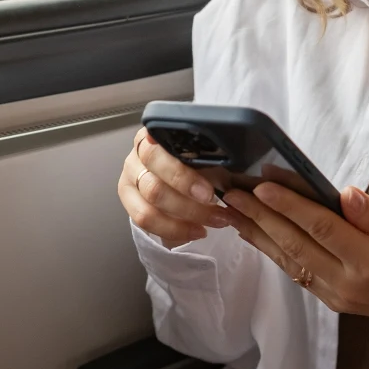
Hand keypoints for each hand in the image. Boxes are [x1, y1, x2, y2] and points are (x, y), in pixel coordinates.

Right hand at [118, 127, 235, 247]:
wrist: (184, 171)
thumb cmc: (197, 158)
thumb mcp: (207, 153)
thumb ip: (214, 159)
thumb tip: (238, 170)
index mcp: (154, 137)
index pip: (160, 156)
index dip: (183, 178)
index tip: (209, 193)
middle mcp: (136, 158)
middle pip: (153, 187)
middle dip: (188, 205)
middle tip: (217, 213)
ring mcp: (130, 181)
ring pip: (148, 209)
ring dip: (182, 222)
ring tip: (209, 225)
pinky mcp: (130, 202)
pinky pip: (144, 223)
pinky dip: (172, 231)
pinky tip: (194, 231)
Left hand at [222, 183, 368, 355]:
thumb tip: (346, 193)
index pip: (322, 229)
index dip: (290, 206)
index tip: (262, 185)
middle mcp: (349, 284)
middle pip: (296, 245)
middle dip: (261, 217)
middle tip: (231, 193)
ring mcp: (339, 297)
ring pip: (291, 262)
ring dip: (259, 235)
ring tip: (232, 211)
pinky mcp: (336, 301)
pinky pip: (299, 274)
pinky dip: (275, 252)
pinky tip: (258, 236)